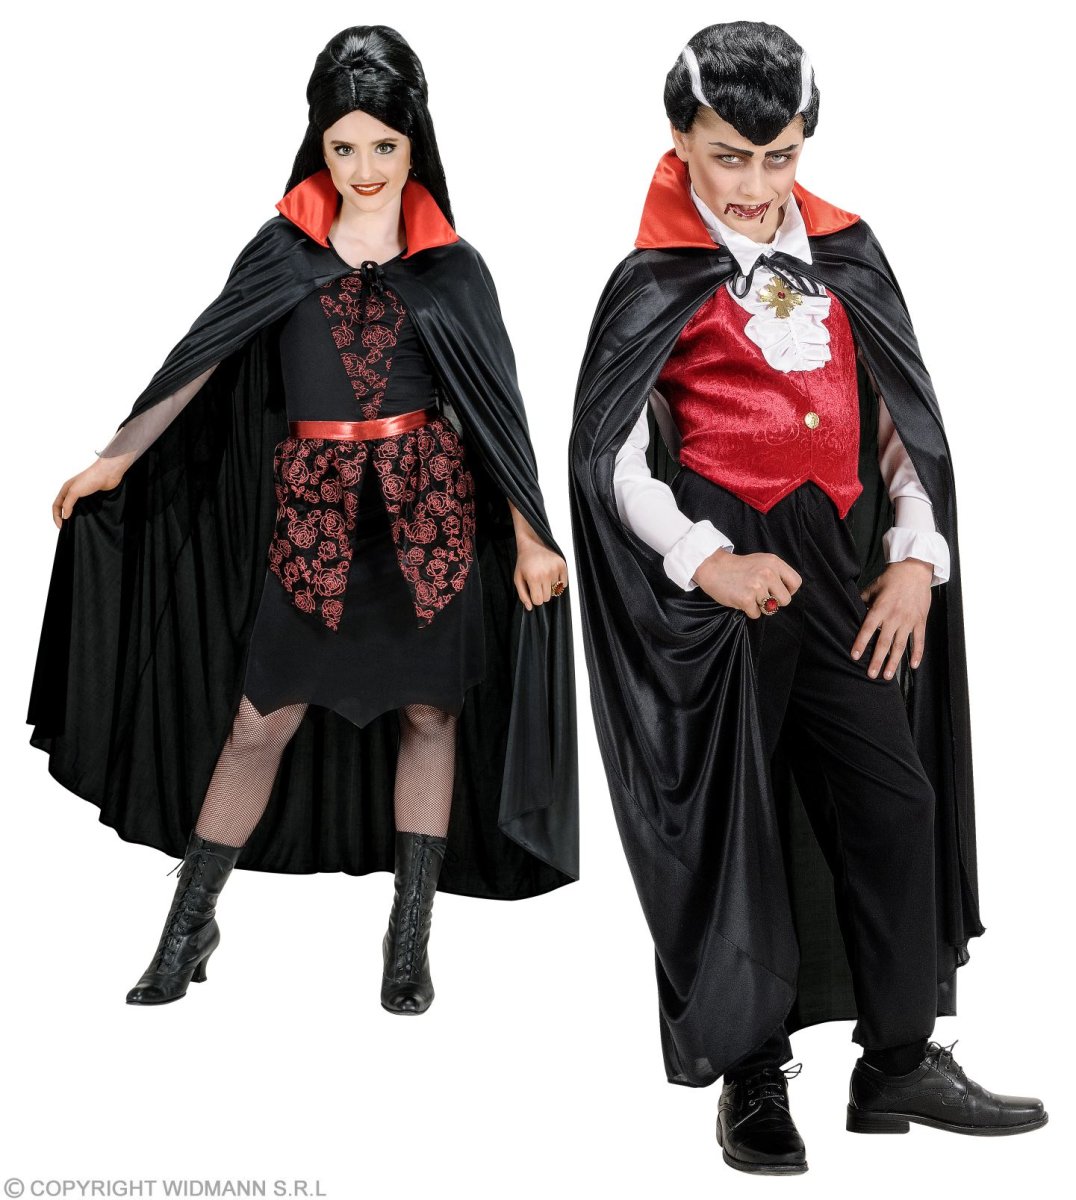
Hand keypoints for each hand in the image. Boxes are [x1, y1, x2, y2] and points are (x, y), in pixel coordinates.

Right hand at [52, 452, 136, 528]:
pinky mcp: (93, 498)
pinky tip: (88, 520)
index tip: (61, 526)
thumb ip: (68, 504)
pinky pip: (87, 508)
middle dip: (64, 518)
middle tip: (68, 528)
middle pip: (65, 508)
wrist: (108, 474)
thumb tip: (65, 516)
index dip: (56, 516)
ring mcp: (83, 495)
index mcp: (65, 490)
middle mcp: (73, 492)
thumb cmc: (90, 479)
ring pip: (76, 509)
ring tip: (77, 526)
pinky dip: (85, 514)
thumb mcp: (74, 491)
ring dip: (75, 517)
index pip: (56, 505)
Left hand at [506, 499, 567, 609]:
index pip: (538, 601)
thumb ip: (522, 595)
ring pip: (555, 591)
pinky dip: (559, 582)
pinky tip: (551, 574)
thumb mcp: (518, 578)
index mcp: (533, 578)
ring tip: (543, 577)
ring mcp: (555, 569)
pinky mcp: (563, 565)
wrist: (532, 544)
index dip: (534, 598)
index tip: (532, 592)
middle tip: (537, 583)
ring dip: (550, 587)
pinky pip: (564, 584)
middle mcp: (546, 574)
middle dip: (542, 593)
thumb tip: (530, 608)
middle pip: (547, 598)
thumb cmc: (524, 562)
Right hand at [693, 548, 801, 617]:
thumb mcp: (761, 561)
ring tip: (749, 595)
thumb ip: (776, 572)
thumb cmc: (738, 567)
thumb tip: (788, 591)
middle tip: (761, 596)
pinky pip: (756, 614)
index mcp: (774, 563)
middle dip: (774, 602)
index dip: (789, 591)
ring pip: (770, 609)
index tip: (778, 592)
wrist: (713, 567)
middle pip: (785, 600)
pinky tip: (741, 600)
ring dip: (760, 606)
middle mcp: (768, 573)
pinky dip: (749, 611)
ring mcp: (757, 586)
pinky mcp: (746, 599)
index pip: (796, 582)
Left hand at [851, 558, 932, 678]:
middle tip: (871, 675)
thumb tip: (850, 611)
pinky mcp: (920, 621)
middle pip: (884, 642)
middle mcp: (895, 617)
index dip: (861, 643)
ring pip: (900, 645)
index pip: (868, 629)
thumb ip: (862, 602)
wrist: (914, 570)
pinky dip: (917, 653)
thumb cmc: (891, 579)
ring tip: (887, 676)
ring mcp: (909, 620)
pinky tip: (913, 666)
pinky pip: (919, 640)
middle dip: (877, 660)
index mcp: (881, 608)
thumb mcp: (873, 588)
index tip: (855, 656)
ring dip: (894, 662)